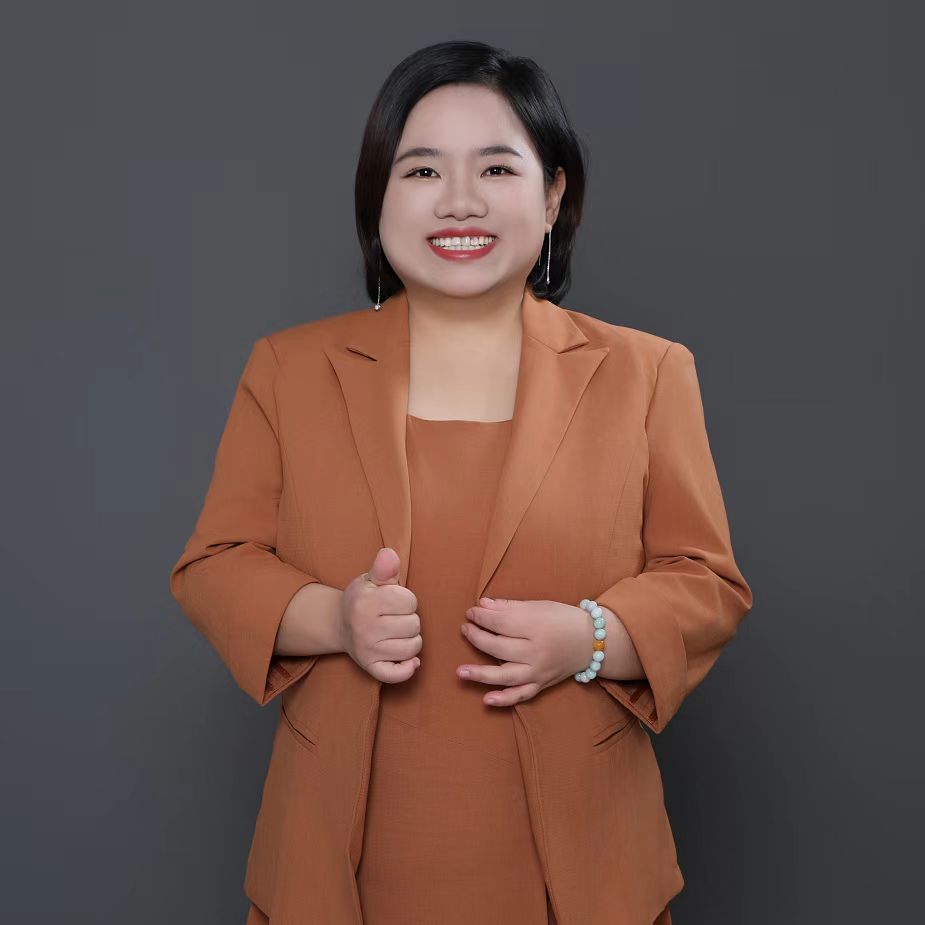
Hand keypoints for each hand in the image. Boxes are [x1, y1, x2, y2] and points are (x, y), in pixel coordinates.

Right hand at [339, 547, 422, 683]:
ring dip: (411, 639)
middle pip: (414, 625)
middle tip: (394, 617)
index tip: (394, 601)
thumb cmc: (363, 599)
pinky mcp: (370, 668)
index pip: (409, 601)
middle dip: (409, 619)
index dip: (406, 599)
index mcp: (366, 602)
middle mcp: (364, 628)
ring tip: (398, 632)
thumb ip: (384, 567)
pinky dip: (408, 668)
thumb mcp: (371, 579)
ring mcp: (367, 650)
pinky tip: (410, 659)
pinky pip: (397, 675)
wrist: (339, 624)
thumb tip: (389, 554)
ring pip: (412, 647)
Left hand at [456, 597, 594, 706]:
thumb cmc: (563, 619)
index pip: (501, 622)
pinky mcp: (542, 684)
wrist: (592, 641)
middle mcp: (537, 652)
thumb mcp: (539, 606)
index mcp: (537, 626)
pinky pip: (522, 695)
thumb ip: (510, 606)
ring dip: (481, 674)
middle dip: (478, 637)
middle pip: (499, 647)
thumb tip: (482, 605)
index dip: (482, 617)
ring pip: (506, 675)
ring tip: (460, 672)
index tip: (471, 612)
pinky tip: (486, 700)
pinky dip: (504, 700)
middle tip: (465, 628)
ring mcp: (539, 671)